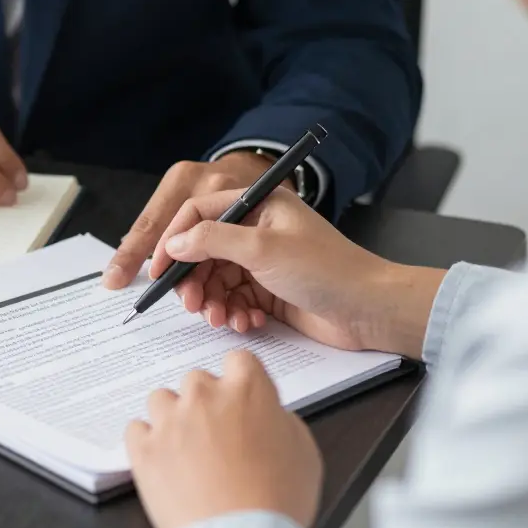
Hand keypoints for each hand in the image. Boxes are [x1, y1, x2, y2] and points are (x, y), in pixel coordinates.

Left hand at [126, 351, 322, 527]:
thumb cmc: (277, 501)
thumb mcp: (303, 451)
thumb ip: (280, 420)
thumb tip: (266, 416)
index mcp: (248, 390)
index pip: (238, 360)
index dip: (240, 379)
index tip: (239, 395)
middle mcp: (205, 397)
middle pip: (197, 379)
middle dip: (205, 401)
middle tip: (216, 432)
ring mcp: (170, 421)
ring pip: (162, 398)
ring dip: (172, 416)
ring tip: (185, 446)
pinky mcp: (144, 449)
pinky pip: (136, 429)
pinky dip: (147, 441)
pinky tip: (162, 458)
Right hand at [150, 187, 443, 358]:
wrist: (369, 310)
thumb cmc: (326, 270)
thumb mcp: (262, 248)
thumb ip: (212, 240)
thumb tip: (173, 243)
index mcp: (259, 204)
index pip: (199, 212)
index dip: (175, 239)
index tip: (159, 269)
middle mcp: (257, 229)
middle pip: (204, 251)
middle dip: (195, 280)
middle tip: (192, 304)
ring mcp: (263, 261)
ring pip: (217, 279)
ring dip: (215, 301)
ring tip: (223, 318)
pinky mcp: (268, 290)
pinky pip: (235, 299)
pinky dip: (234, 313)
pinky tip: (247, 322)